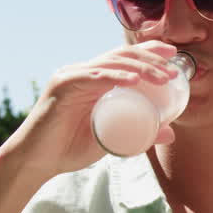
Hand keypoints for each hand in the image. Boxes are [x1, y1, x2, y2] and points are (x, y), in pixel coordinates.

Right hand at [0, 41, 179, 182]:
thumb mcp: (114, 140)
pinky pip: (92, 76)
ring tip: (164, 78)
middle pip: (122, 55)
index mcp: (95, 79)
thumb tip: (170, 132)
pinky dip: (114, 76)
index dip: (149, 51)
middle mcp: (83, 72)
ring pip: (111, 63)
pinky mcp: (62, 86)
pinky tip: (133, 80)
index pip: (124, 57)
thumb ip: (139, 134)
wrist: (38, 161)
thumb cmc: (71, 148)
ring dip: (141, 68)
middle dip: (151, 58)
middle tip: (175, 72)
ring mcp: (71, 76)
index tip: (173, 54)